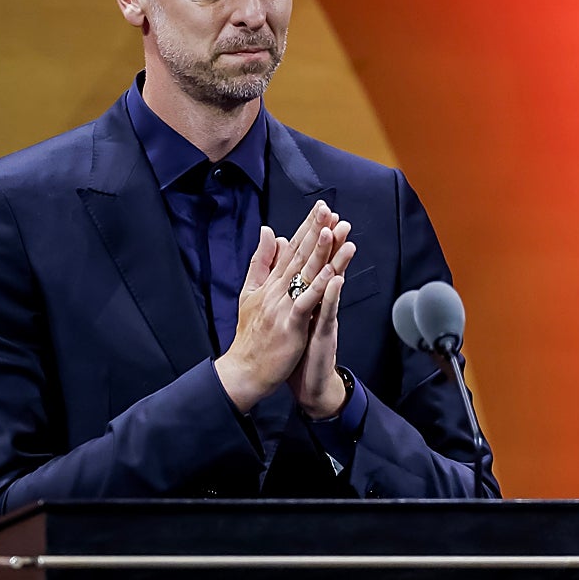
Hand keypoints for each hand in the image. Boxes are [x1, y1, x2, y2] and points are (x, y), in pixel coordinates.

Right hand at [214, 201, 338, 411]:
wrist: (244, 370)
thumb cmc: (251, 335)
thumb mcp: (250, 293)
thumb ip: (261, 262)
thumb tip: (270, 232)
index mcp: (270, 282)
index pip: (291, 249)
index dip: (307, 227)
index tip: (322, 208)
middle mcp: (276, 290)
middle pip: (299, 255)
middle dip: (315, 230)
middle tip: (330, 210)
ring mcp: (283, 307)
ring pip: (305, 275)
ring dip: (321, 252)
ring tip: (334, 231)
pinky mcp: (290, 326)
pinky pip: (306, 303)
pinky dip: (319, 288)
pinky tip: (331, 273)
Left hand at [289, 221, 355, 418]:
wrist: (310, 383)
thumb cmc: (301, 347)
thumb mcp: (294, 312)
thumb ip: (291, 284)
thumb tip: (285, 257)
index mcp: (308, 295)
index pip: (312, 261)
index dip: (316, 237)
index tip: (320, 212)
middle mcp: (320, 302)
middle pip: (326, 266)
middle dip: (331, 241)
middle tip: (338, 215)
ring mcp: (324, 316)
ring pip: (333, 285)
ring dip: (338, 262)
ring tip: (343, 238)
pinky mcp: (325, 334)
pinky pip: (329, 313)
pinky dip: (332, 297)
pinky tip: (336, 280)